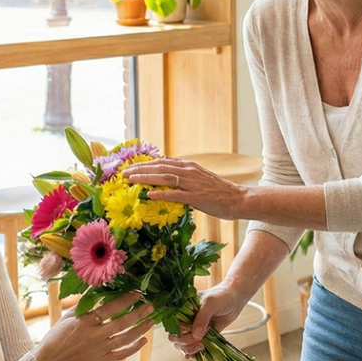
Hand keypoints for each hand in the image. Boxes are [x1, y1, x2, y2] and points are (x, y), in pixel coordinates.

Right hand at [34, 291, 154, 360]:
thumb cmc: (56, 337)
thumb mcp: (67, 317)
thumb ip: (83, 304)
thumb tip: (95, 288)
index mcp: (85, 321)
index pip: (110, 308)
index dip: (125, 300)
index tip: (137, 293)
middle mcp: (95, 335)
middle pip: (121, 323)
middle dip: (138, 313)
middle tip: (150, 306)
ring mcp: (99, 349)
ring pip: (125, 338)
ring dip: (140, 329)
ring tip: (151, 321)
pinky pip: (121, 355)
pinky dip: (133, 348)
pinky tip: (143, 341)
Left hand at [122, 158, 244, 219]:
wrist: (237, 199)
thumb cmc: (218, 192)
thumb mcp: (199, 179)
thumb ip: (183, 176)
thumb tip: (167, 175)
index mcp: (189, 166)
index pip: (162, 162)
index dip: (145, 164)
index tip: (131, 167)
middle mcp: (189, 171)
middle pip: (160, 167)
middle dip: (140, 169)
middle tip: (124, 172)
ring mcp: (192, 183)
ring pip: (165, 177)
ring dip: (146, 178)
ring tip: (131, 180)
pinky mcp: (196, 197)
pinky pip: (175, 194)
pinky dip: (161, 194)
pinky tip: (149, 195)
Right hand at [168, 282, 249, 357]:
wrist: (235, 299)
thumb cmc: (221, 296)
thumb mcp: (210, 303)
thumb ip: (202, 318)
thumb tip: (195, 335)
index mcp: (182, 309)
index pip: (173, 325)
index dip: (180, 334)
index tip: (193, 335)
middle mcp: (185, 320)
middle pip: (175, 338)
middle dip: (185, 343)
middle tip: (199, 342)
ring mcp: (193, 329)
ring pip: (182, 345)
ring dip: (189, 349)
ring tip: (202, 346)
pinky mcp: (201, 336)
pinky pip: (192, 348)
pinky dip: (193, 353)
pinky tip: (198, 353)